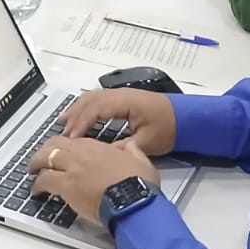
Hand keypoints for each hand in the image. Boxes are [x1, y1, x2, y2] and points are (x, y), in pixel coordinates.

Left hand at [28, 137, 160, 228]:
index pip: (76, 141)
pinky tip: (36, 190)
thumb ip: (133, 150)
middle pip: (56, 144)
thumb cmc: (139, 185)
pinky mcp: (66, 185)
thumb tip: (130, 145)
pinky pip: (44, 180)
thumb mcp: (142, 160)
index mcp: (99, 147)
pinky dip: (37, 184)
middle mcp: (83, 153)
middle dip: (47, 149)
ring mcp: (73, 168)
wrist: (134, 201)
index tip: (64, 152)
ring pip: (46, 158)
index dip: (67, 146)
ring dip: (37, 163)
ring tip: (33, 170)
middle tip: (42, 157)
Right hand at [58, 88, 177, 156]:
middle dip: (74, 115)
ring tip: (63, 121)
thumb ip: (124, 147)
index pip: (96, 109)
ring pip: (92, 97)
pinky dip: (85, 106)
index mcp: (125, 101)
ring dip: (77, 109)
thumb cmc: (169, 129)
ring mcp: (121, 94)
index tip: (71, 138)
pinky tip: (79, 115)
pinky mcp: (123, 98)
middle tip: (61, 132)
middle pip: (90, 99)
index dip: (81, 122)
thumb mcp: (147, 143)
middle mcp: (120, 94)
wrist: (187, 118)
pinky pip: (98, 99)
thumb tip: (103, 155)